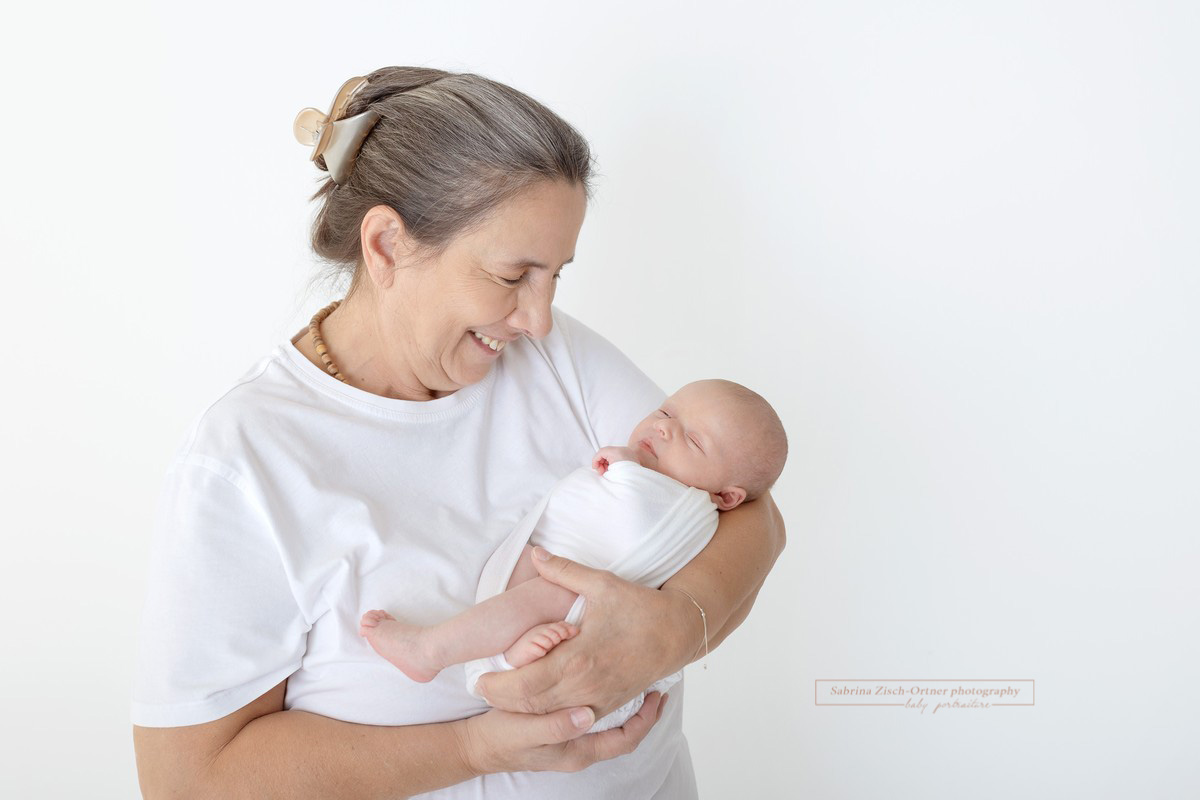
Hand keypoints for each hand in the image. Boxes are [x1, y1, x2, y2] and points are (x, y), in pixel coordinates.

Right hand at [453, 691, 667, 774]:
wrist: (479, 746)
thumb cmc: (503, 738)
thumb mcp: (527, 730)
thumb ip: (556, 725)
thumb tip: (588, 715)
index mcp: (579, 751)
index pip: (626, 739)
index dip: (647, 719)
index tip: (659, 695)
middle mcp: (581, 749)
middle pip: (624, 732)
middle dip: (643, 711)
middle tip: (656, 683)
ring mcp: (573, 740)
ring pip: (612, 724)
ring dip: (627, 705)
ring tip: (638, 680)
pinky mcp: (564, 728)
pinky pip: (596, 717)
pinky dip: (607, 701)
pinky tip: (606, 683)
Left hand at [474, 548, 696, 717]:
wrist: (678, 633)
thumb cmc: (641, 608)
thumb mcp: (602, 584)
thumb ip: (564, 571)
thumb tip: (535, 554)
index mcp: (578, 660)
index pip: (525, 685)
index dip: (497, 686)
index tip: (480, 676)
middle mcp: (585, 687)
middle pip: (531, 707)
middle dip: (503, 701)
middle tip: (484, 686)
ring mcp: (597, 701)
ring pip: (549, 718)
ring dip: (524, 710)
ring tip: (505, 693)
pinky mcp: (608, 706)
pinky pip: (571, 720)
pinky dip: (549, 715)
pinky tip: (537, 701)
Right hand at [591, 445, 641, 474]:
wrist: (639, 485)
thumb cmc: (625, 479)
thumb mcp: (609, 473)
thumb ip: (600, 467)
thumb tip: (598, 467)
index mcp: (617, 452)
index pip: (602, 451)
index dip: (596, 460)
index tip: (595, 469)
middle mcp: (624, 450)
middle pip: (607, 452)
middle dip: (602, 462)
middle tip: (602, 472)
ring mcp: (629, 453)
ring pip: (612, 455)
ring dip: (607, 463)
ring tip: (608, 473)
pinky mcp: (632, 458)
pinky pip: (619, 457)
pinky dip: (614, 463)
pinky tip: (614, 472)